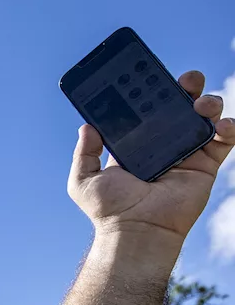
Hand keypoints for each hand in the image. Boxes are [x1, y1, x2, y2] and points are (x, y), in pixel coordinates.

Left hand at [69, 70, 233, 241]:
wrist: (137, 232)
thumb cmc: (109, 211)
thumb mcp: (83, 181)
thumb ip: (83, 154)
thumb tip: (86, 126)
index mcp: (137, 143)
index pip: (147, 108)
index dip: (151, 89)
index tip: (151, 72)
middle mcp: (164, 144)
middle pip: (180, 106)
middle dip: (186, 86)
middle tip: (186, 80)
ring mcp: (187, 153)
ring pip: (205, 116)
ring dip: (209, 102)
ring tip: (201, 105)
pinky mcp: (206, 166)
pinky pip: (225, 139)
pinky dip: (229, 127)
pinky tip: (221, 126)